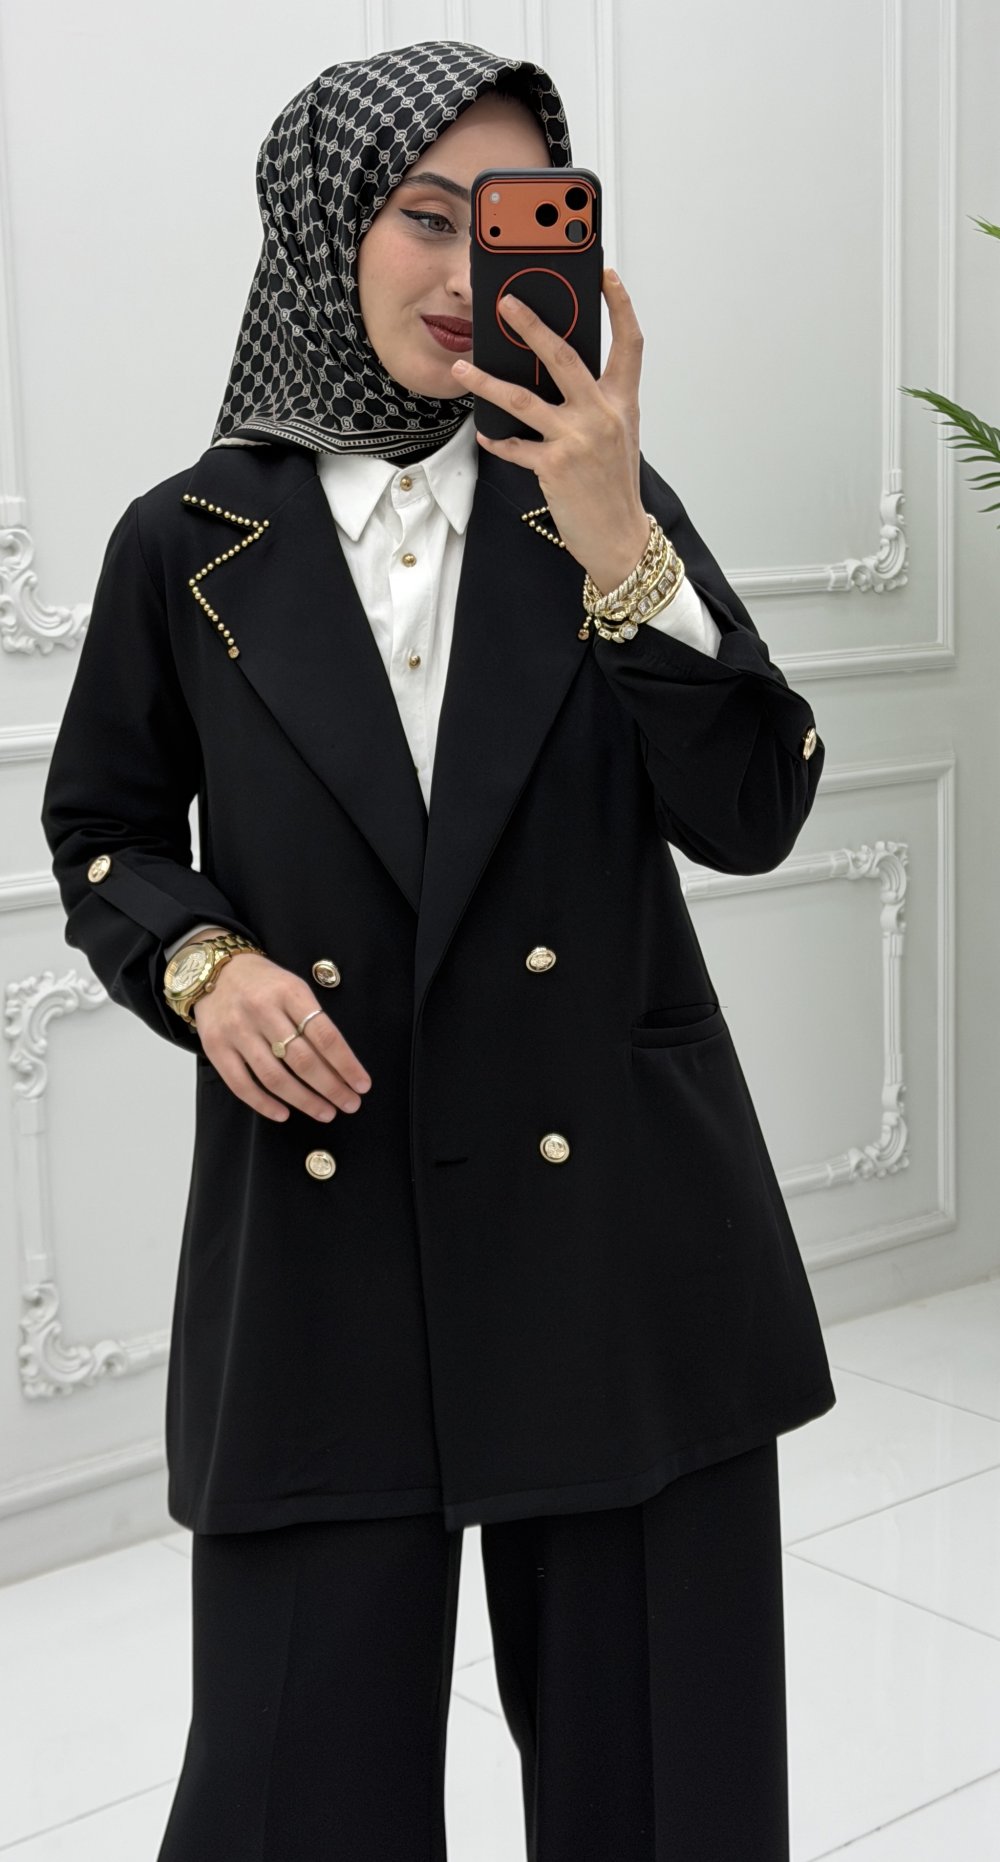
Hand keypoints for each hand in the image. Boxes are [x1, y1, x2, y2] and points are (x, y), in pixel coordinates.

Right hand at [192, 951, 371, 1124]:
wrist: (215, 971)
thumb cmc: (264, 984)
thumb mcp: (294, 988)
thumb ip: (314, 1020)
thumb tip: (341, 1065)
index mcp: (290, 993)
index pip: (325, 1035)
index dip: (346, 1064)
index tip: (362, 1084)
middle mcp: (262, 1011)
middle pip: (303, 1060)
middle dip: (331, 1088)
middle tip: (350, 1104)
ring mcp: (237, 1031)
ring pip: (274, 1077)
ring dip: (304, 1101)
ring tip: (325, 1112)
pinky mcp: (216, 1047)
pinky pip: (241, 1085)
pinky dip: (264, 1104)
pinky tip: (284, 1114)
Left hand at [452, 268, 649, 593]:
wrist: (620, 537)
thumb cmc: (614, 487)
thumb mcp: (616, 436)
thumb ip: (594, 403)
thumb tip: (553, 375)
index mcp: (622, 402)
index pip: (629, 343)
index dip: (620, 305)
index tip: (606, 274)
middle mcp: (602, 415)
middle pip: (562, 356)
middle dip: (531, 324)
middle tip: (506, 302)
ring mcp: (578, 439)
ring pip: (522, 398)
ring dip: (486, 381)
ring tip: (462, 367)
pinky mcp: (555, 466)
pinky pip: (515, 446)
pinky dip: (498, 441)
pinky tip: (485, 435)